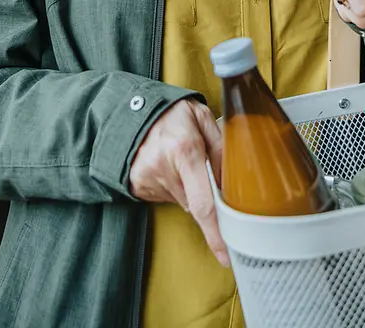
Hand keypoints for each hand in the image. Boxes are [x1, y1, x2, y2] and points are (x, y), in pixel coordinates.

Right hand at [127, 98, 228, 265]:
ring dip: (187, 188)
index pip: (203, 204)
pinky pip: (165, 197)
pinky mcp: (136, 186)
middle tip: (201, 169)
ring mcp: (146, 179)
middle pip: (194, 204)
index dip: (216, 232)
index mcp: (184, 151)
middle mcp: (163, 168)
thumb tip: (235, 181)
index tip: (225, 254)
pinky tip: (167, 165)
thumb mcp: (203, 118)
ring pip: (181, 201)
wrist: (128, 109)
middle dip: (205, 195)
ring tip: (180, 160)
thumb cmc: (171, 112)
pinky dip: (172, 186)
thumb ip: (222, 148)